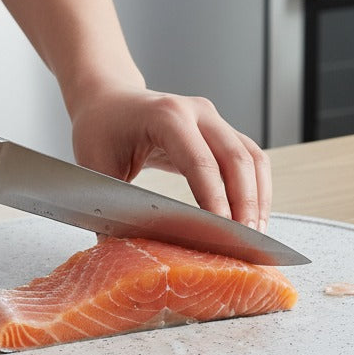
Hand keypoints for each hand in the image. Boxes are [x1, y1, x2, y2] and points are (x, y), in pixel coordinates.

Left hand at [68, 86, 271, 231]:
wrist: (109, 99)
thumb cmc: (100, 130)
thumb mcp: (95, 168)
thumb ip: (109, 208)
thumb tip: (120, 255)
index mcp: (166, 116)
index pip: (201, 162)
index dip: (215, 201)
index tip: (222, 235)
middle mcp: (197, 111)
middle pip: (237, 159)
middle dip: (245, 204)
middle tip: (244, 243)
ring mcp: (214, 119)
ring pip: (253, 158)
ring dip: (258, 198)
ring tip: (254, 236)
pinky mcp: (222, 131)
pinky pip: (251, 159)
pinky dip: (257, 189)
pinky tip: (252, 217)